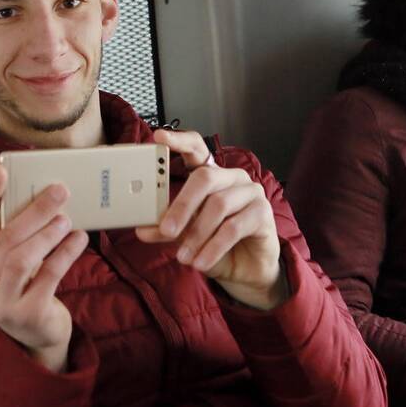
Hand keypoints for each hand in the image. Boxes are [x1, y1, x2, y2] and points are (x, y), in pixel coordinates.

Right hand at [0, 165, 88, 372]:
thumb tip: (28, 189)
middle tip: (59, 190)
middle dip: (33, 211)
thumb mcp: (4, 261)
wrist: (35, 336)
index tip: (0, 169)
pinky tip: (79, 239)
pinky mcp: (27, 315)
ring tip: (67, 219)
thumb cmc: (21, 284)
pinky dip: (65, 254)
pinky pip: (47, 277)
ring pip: (21, 258)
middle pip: (3, 239)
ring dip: (47, 234)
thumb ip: (6, 232)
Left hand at [136, 129, 287, 309]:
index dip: (178, 140)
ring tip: (183, 257)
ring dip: (197, 235)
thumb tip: (142, 229)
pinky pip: (234, 227)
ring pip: (219, 205)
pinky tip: (201, 262)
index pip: (196, 148)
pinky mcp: (263, 213)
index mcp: (211, 175)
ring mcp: (250, 192)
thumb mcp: (185, 236)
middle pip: (205, 178)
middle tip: (166, 230)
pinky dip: (213, 247)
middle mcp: (232, 178)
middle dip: (182, 205)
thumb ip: (166, 228)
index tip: (158, 137)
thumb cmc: (214, 243)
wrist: (246, 269)